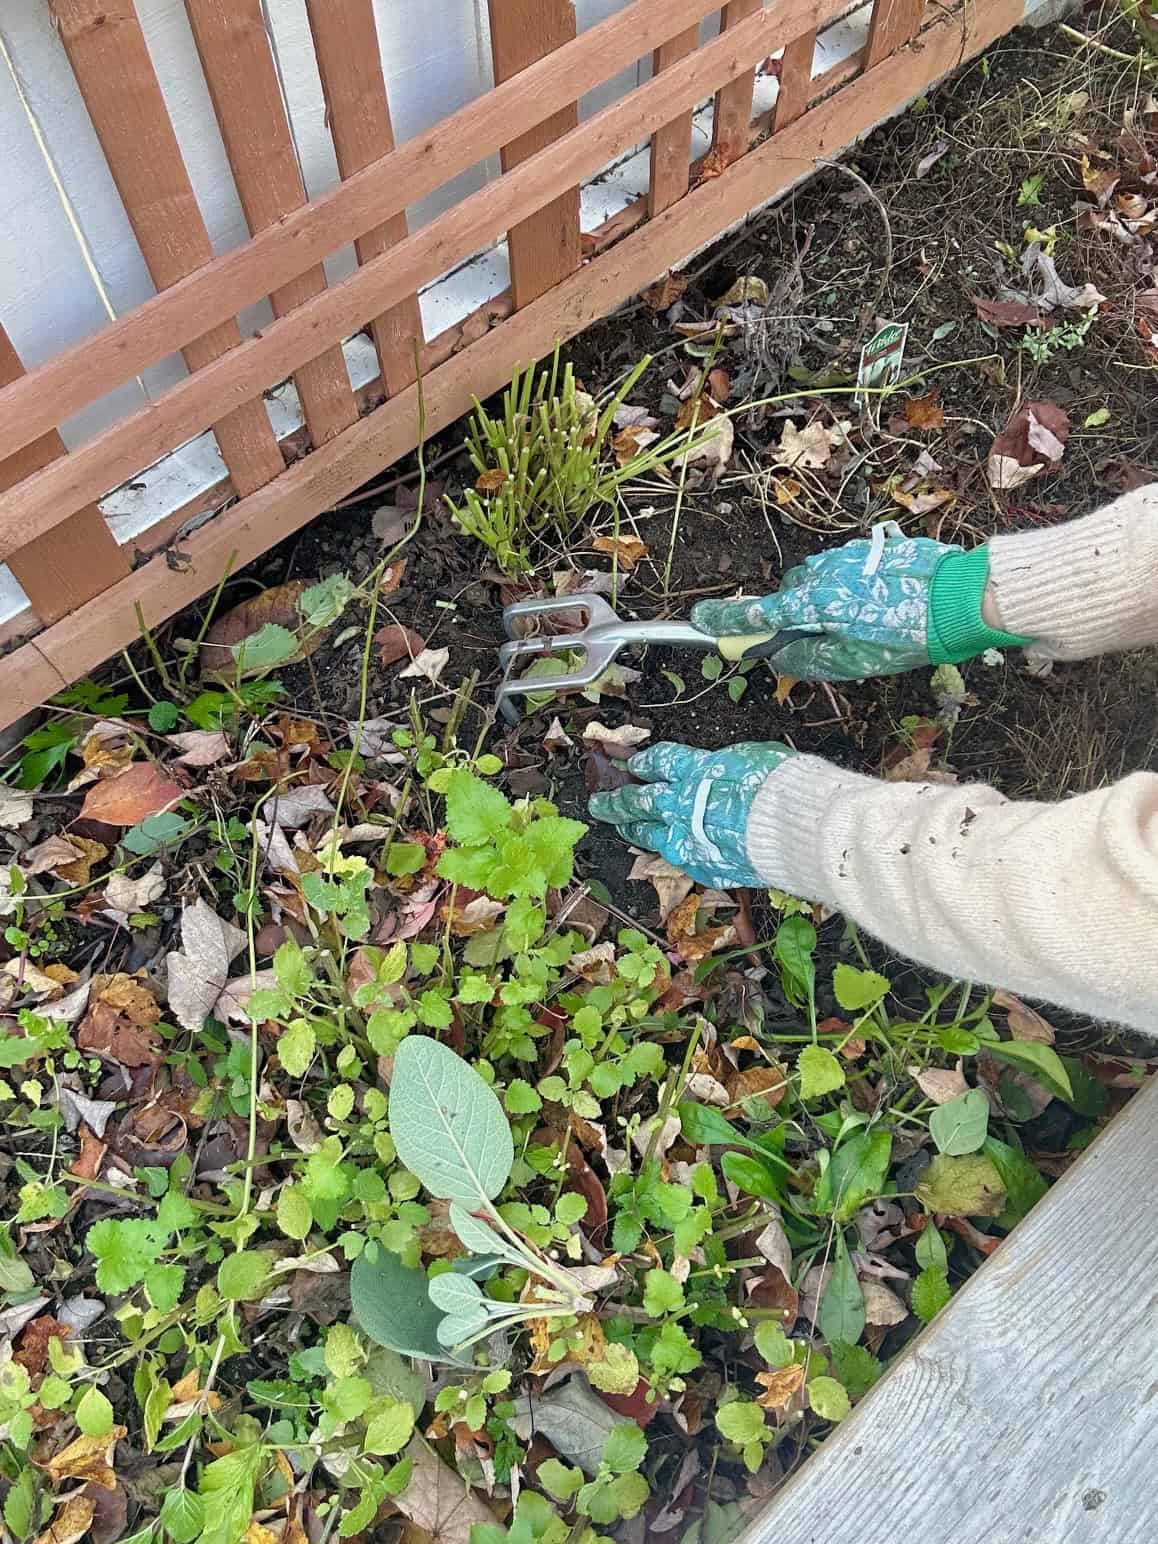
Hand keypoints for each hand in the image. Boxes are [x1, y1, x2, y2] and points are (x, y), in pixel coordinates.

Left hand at [588, 741, 792, 888]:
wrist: (794, 828)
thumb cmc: (782, 787)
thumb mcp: (751, 758)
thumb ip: (725, 768)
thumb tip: (721, 772)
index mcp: (696, 770)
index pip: (659, 763)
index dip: (644, 763)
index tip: (632, 764)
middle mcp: (682, 802)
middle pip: (639, 800)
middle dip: (617, 800)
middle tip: (600, 801)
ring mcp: (687, 837)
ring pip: (648, 833)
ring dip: (631, 829)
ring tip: (620, 827)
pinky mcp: (700, 865)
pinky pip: (677, 858)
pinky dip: (669, 853)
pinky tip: (663, 853)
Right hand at [691, 525, 1023, 680]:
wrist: (961, 596)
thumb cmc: (910, 635)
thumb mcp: (857, 662)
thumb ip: (810, 660)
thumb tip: (779, 659)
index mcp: (818, 604)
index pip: (759, 614)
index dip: (727, 621)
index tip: (700, 622)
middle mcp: (825, 573)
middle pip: (787, 593)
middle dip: (790, 613)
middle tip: (813, 636)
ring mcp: (846, 556)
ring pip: (814, 579)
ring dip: (820, 599)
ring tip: (857, 620)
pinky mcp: (867, 548)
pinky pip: (840, 568)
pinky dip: (844, 585)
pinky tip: (873, 602)